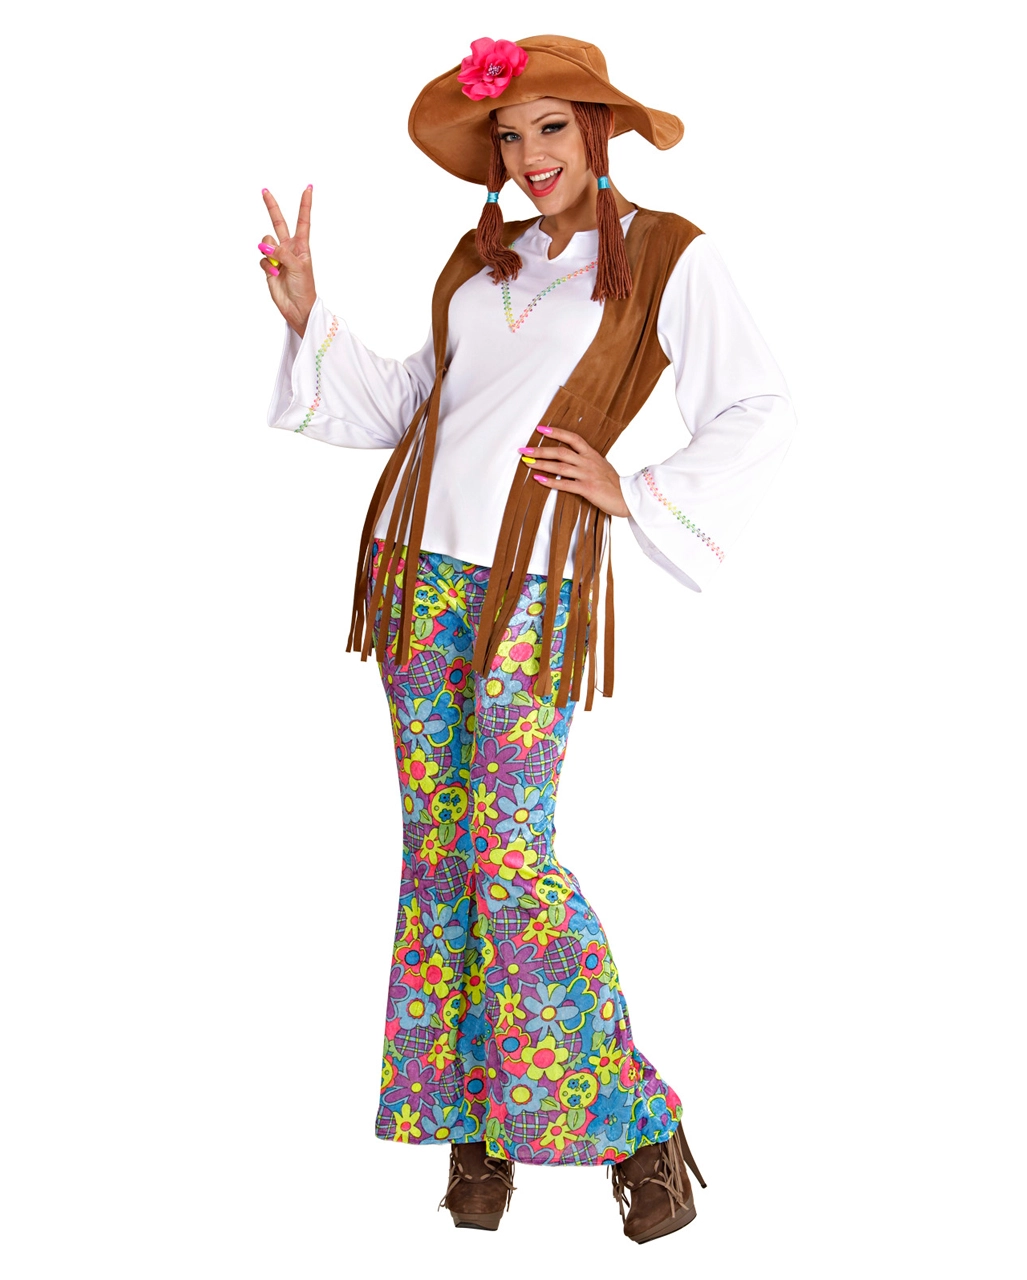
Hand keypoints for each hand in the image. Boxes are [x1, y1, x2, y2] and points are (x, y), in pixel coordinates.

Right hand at [258, 186, 316, 336]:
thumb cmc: (304, 287)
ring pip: (265, 243)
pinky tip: (274, 274)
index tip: (308, 188)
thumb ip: (283, 252)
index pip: (303, 221)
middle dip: (271, 207)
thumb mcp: (298, 266)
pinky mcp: (268, 266)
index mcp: (301, 245)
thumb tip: (266, 246)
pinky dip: (266, 266)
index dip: (305, 205)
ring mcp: (277, 256)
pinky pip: (262, 259)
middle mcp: (288, 247)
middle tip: (264, 190)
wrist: (297, 307)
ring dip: (269, 252)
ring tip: (278, 266)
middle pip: (278, 222)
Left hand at [519, 426, 629, 517]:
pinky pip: (565, 484)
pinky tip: (539, 480)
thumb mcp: (601, 466)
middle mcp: (588, 462)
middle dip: (540, 450)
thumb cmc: (613, 483)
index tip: (541, 429)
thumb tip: (571, 457)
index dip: (556, 432)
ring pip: (560, 467)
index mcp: (591, 454)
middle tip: (524, 450)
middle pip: (561, 452)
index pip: (572, 438)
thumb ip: (586, 460)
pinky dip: (550, 482)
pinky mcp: (587, 489)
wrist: (628, 497)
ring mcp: (587, 475)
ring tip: (527, 463)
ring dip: (542, 464)